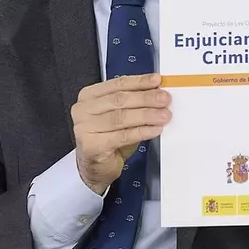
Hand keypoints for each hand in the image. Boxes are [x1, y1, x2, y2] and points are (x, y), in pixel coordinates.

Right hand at [72, 73, 171, 195]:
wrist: (95, 167)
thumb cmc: (108, 139)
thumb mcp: (120, 115)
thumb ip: (133, 103)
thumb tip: (157, 92)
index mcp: (89, 96)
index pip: (117, 84)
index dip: (139, 82)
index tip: (157, 80)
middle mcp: (83, 109)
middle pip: (119, 100)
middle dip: (145, 98)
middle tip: (164, 99)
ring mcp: (84, 127)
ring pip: (121, 117)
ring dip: (146, 115)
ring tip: (164, 115)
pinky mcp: (92, 145)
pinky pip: (122, 135)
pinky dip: (142, 131)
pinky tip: (155, 129)